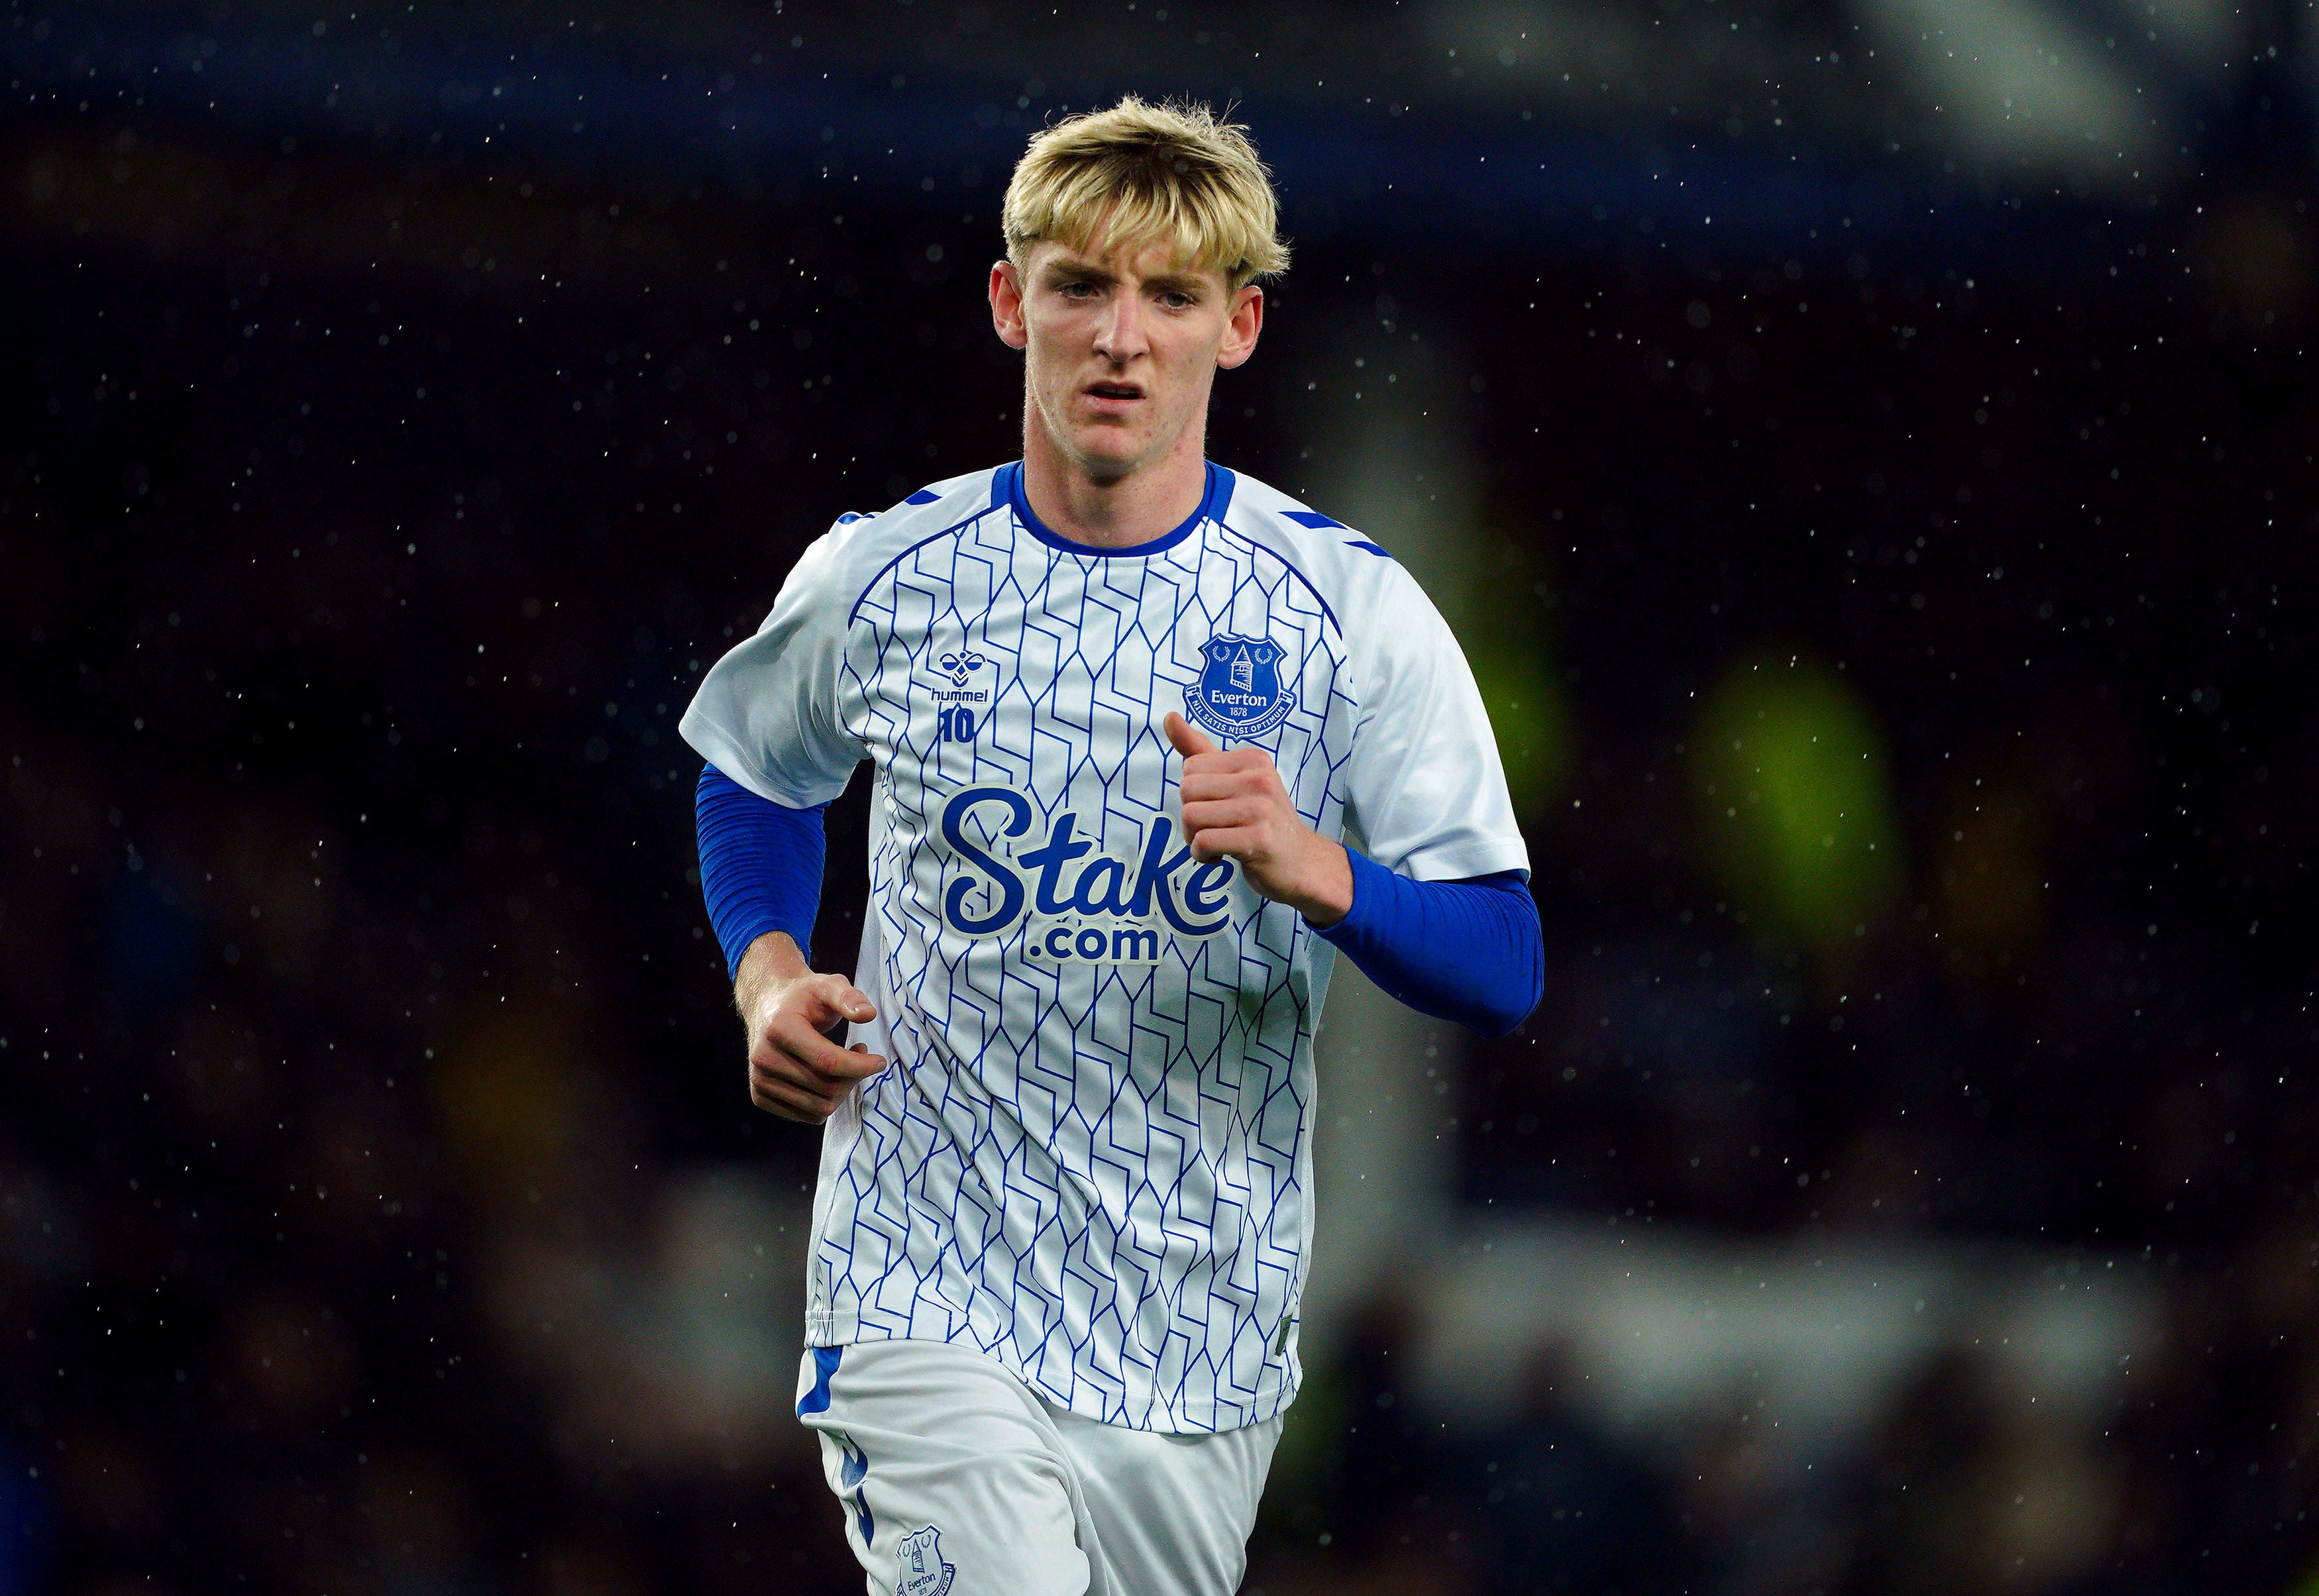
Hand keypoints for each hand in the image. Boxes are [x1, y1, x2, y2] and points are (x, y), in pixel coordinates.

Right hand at [734, 933, 886, 1123]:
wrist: (767, 1006)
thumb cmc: (803, 997)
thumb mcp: (828, 985)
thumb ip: (849, 997)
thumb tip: (868, 1014)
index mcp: (779, 1028)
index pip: (827, 1061)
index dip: (860, 1066)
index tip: (880, 1061)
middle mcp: (763, 1057)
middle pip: (826, 1088)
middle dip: (854, 1077)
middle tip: (862, 1057)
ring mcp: (759, 1080)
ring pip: (819, 1108)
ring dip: (842, 1091)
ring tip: (846, 1066)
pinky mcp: (760, 1096)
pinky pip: (808, 1116)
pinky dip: (826, 1102)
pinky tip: (828, 1078)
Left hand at [1164, 711, 1352, 926]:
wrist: (1301, 861)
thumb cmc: (1262, 820)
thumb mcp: (1235, 779)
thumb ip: (1200, 749)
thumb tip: (1169, 717)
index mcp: (1253, 759)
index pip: (1190, 767)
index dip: (1194, 794)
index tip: (1215, 807)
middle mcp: (1259, 779)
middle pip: (1187, 790)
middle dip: (1190, 817)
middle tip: (1212, 829)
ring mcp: (1261, 809)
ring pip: (1191, 816)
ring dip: (1194, 838)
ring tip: (1216, 843)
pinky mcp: (1258, 840)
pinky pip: (1203, 842)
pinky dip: (1202, 855)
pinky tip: (1220, 857)